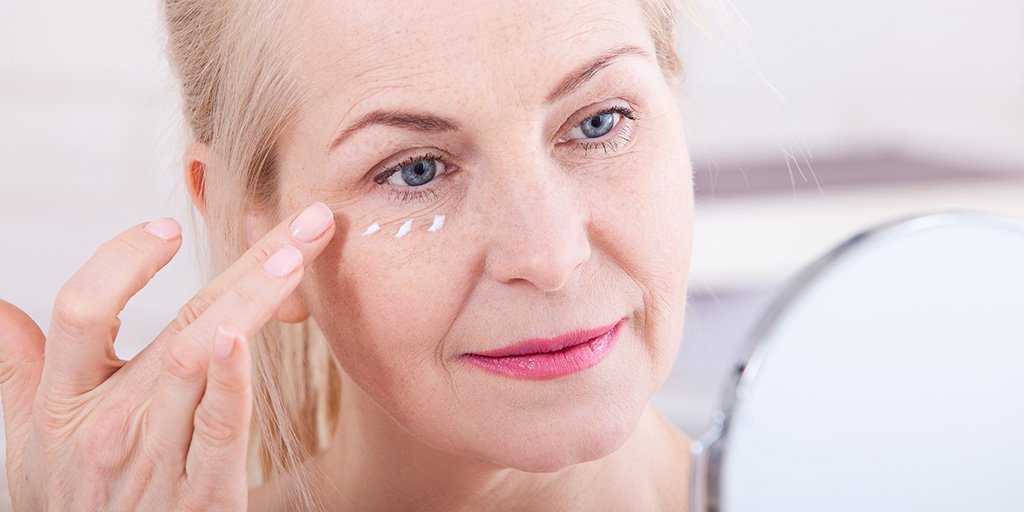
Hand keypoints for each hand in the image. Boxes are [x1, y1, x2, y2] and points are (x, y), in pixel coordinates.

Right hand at [0, 201, 335, 510]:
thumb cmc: (70, 506)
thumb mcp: (29, 441)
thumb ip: (15, 370)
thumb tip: (0, 309)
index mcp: (67, 404)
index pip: (82, 310)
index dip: (122, 260)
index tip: (168, 227)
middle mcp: (108, 427)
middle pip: (175, 323)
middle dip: (246, 263)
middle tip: (303, 221)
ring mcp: (154, 461)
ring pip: (198, 361)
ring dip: (252, 303)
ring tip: (295, 259)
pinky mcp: (201, 498)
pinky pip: (218, 431)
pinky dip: (233, 381)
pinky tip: (248, 336)